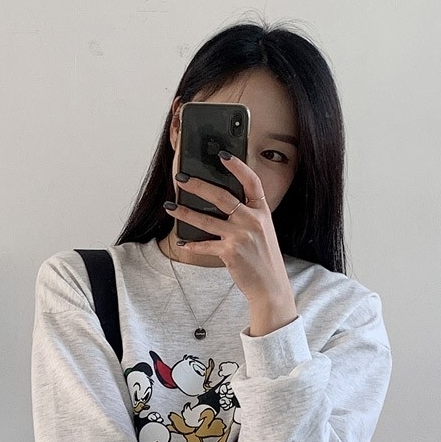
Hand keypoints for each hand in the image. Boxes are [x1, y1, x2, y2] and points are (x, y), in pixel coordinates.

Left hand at [166, 153, 297, 335]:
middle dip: (198, 185)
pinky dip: (192, 245)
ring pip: (207, 219)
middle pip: (221, 196)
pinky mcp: (230, 253)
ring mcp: (241, 236)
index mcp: (261, 212)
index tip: (223, 155)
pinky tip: (181, 243)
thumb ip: (247, 216)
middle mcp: (252, 221)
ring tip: (170, 206)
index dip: (238, 166)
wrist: (270, 286)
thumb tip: (221, 203)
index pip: (251, 182)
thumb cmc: (264, 258)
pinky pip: (205, 245)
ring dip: (185, 213)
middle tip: (181, 178)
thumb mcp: (262, 231)